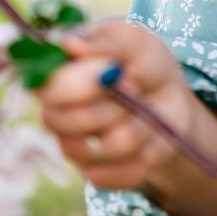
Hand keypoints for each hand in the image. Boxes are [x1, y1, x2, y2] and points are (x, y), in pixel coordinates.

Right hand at [35, 18, 196, 192]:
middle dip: (114, 103)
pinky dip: (141, 155)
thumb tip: (67, 43)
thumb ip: (106, 41)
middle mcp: (56, 110)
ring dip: (137, 125)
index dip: (77, 84)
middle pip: (67, 121)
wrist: (171, 100)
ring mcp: (72, 144)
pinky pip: (113, 175)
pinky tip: (146, 136)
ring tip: (144, 108)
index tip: (113, 72)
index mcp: (60, 70)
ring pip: (102, 148)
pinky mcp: (92, 173)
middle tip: (136, 85)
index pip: (45, 85)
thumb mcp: (136, 41)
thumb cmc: (146, 62)